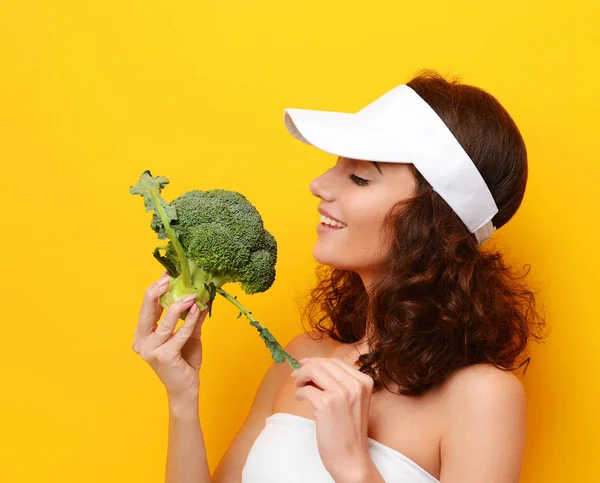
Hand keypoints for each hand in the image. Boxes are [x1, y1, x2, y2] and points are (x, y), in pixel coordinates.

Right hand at [132, 271, 209, 400]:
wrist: (186, 389)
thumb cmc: (184, 362)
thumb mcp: (189, 335)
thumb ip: (192, 316)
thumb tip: (201, 295)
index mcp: (143, 334)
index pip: (147, 307)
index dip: (156, 289)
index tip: (167, 272)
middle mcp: (141, 342)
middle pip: (147, 311)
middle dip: (157, 291)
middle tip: (170, 278)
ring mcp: (150, 350)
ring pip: (165, 322)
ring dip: (179, 306)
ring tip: (192, 294)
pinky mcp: (163, 357)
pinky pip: (179, 334)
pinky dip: (188, 321)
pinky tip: (196, 310)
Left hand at [292, 357, 375, 480]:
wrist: (351, 458)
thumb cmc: (349, 432)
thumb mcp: (353, 401)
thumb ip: (340, 384)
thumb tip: (313, 369)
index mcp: (364, 382)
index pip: (336, 361)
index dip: (317, 361)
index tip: (305, 365)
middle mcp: (355, 384)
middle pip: (324, 363)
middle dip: (307, 367)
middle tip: (297, 376)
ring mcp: (342, 393)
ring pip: (314, 371)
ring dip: (302, 376)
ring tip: (298, 386)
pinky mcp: (327, 403)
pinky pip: (306, 389)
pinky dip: (300, 392)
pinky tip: (301, 399)